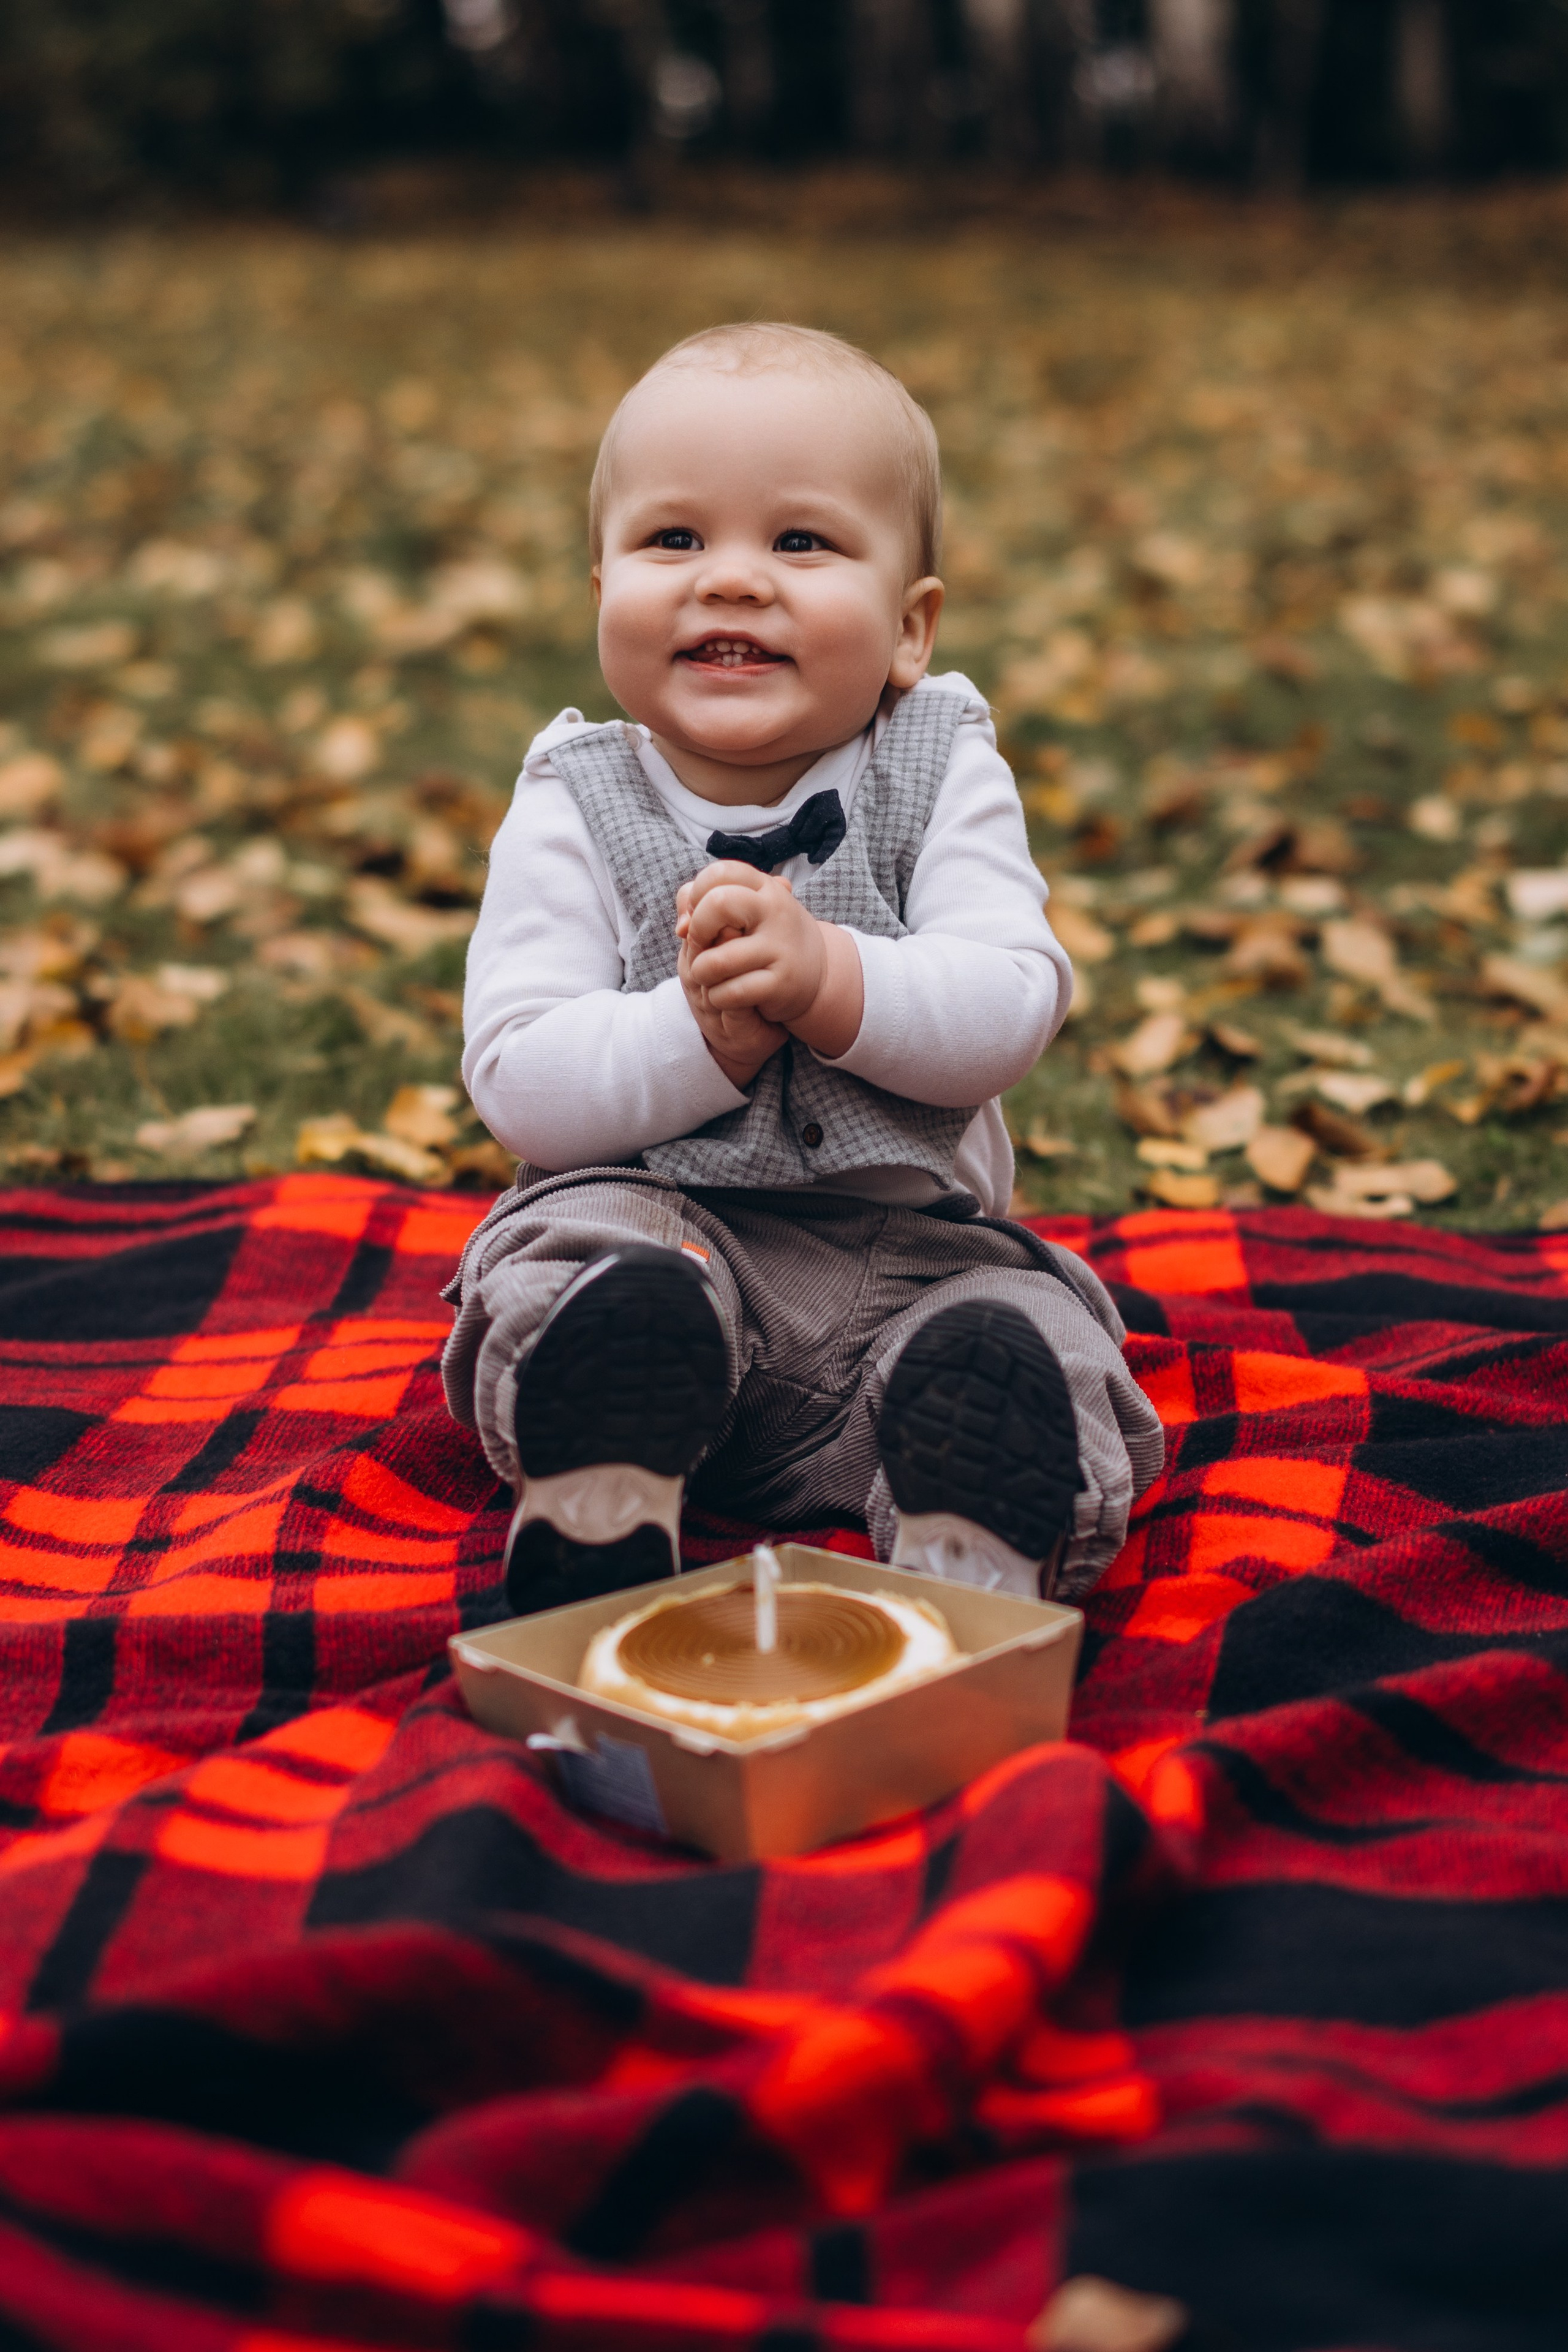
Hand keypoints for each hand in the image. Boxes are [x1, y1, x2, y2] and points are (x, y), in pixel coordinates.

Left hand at [676, 860, 863, 1065]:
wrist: (816, 974)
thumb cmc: (764, 939)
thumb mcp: (742, 913)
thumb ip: (702, 905)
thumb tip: (682, 927)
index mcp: (765, 887)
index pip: (718, 873)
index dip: (697, 895)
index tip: (702, 914)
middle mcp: (776, 911)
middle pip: (718, 903)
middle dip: (697, 929)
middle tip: (703, 945)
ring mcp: (780, 947)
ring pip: (715, 961)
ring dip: (702, 974)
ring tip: (711, 977)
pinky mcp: (781, 983)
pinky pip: (730, 993)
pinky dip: (719, 998)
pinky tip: (728, 996)